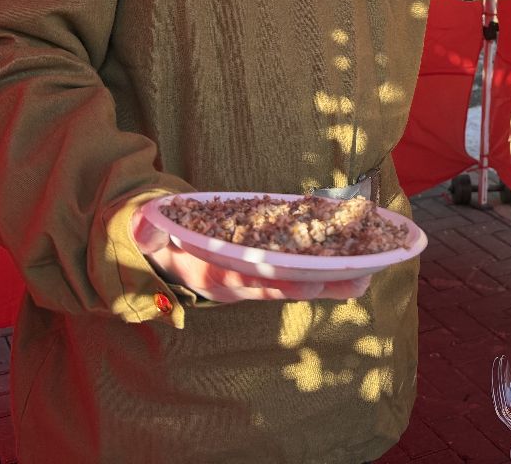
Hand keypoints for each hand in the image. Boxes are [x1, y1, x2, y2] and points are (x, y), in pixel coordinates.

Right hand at [133, 206, 370, 303]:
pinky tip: (354, 267)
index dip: (275, 279)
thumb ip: (143, 227)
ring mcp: (249, 281)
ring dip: (329, 284)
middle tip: (355, 280)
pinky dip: (323, 273)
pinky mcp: (260, 273)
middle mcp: (234, 283)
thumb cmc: (156, 234)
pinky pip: (294, 274)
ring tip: (367, 276)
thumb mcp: (143, 228)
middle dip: (317, 285)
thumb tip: (144, 225)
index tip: (306, 278)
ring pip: (292, 284)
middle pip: (280, 286)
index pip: (245, 279)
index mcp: (208, 272)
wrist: (156, 251)